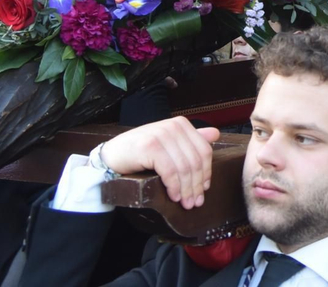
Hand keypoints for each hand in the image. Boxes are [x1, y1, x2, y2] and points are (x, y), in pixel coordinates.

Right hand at [99, 117, 220, 208]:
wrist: (112, 154)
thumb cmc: (141, 151)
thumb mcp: (168, 144)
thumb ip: (191, 139)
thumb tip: (215, 134)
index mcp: (181, 124)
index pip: (204, 151)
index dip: (206, 172)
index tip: (204, 189)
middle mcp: (173, 126)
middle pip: (195, 161)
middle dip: (196, 185)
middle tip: (195, 202)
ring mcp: (162, 135)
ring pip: (184, 168)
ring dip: (186, 190)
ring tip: (185, 203)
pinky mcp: (151, 147)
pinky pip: (170, 171)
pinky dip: (174, 187)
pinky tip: (173, 196)